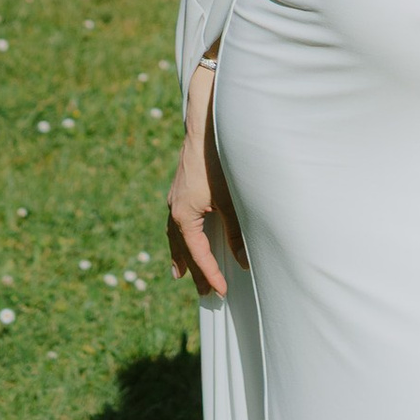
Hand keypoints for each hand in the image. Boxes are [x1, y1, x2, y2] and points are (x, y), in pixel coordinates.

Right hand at [167, 56, 246, 299]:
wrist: (205, 125)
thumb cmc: (218, 161)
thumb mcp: (232, 199)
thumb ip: (238, 231)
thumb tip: (243, 260)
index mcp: (185, 215)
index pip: (198, 254)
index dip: (210, 274)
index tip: (220, 291)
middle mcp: (175, 209)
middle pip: (182, 249)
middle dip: (194, 271)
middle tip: (203, 294)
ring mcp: (176, 198)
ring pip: (175, 235)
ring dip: (182, 256)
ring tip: (181, 275)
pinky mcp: (181, 188)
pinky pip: (177, 221)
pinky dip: (180, 237)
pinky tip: (185, 237)